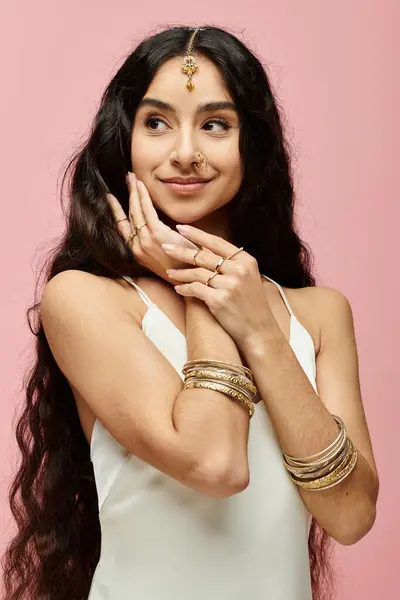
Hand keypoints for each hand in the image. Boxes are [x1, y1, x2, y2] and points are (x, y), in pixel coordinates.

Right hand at [106, 173, 198, 284]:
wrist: (190, 278)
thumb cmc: (180, 267)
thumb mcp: (161, 255)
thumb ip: (155, 242)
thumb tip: (153, 227)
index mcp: (137, 252)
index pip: (122, 226)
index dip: (115, 210)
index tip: (110, 197)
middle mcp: (137, 247)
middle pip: (128, 215)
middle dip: (127, 194)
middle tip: (127, 178)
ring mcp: (145, 241)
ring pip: (136, 211)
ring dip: (134, 192)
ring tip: (132, 177)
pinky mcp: (156, 235)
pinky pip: (147, 211)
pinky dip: (143, 197)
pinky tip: (141, 186)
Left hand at [162, 224, 275, 346]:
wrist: (259, 330)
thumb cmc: (250, 304)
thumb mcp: (248, 277)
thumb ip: (231, 263)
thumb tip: (205, 249)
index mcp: (246, 261)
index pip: (217, 242)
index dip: (197, 234)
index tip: (181, 228)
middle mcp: (238, 270)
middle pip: (203, 256)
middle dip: (181, 250)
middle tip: (165, 246)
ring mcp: (229, 285)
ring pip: (197, 273)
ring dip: (180, 273)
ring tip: (169, 273)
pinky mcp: (219, 300)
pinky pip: (195, 289)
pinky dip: (185, 288)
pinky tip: (178, 289)